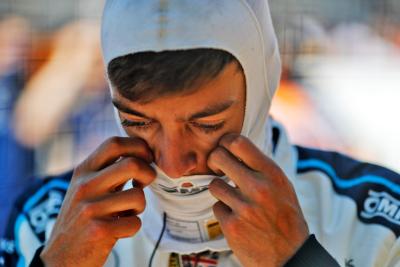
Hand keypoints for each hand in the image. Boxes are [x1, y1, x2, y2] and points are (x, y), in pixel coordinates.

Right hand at [40, 137, 155, 266]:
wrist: (61, 258)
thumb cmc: (82, 219)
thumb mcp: (88, 187)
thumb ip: (109, 170)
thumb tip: (142, 154)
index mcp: (84, 170)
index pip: (114, 143)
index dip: (138, 147)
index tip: (146, 159)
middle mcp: (85, 185)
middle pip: (132, 164)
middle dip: (148, 173)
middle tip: (144, 184)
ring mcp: (90, 208)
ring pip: (138, 196)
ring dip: (139, 207)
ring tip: (125, 213)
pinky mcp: (98, 230)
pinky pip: (135, 223)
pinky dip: (132, 228)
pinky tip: (118, 230)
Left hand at [207, 134, 308, 266]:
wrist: (290, 255)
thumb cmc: (286, 218)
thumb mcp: (282, 185)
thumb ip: (260, 168)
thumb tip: (235, 149)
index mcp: (272, 173)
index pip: (238, 142)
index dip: (225, 142)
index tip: (224, 148)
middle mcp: (257, 187)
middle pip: (218, 157)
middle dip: (214, 160)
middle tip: (218, 168)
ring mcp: (243, 207)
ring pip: (214, 185)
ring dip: (221, 191)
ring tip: (233, 199)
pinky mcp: (231, 226)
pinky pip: (216, 208)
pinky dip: (224, 212)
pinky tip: (237, 218)